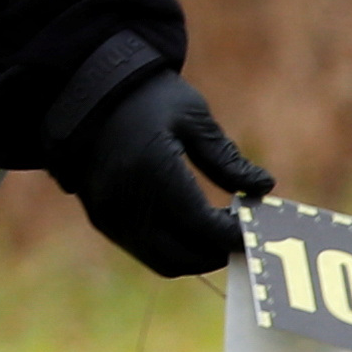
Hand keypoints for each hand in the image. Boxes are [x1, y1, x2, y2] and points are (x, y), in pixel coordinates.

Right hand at [64, 69, 274, 278]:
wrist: (87, 91)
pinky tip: (189, 225)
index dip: (234, 235)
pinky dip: (170, 248)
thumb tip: (264, 187)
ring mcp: (109, 215)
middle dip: (216, 252)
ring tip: (216, 232)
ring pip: (162, 260)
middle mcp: (127, 202)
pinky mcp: (100, 219)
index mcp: (153, 172)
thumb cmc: (147, 96)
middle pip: (183, 256)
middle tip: (240, 235)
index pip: (203, 226)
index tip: (256, 228)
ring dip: (194, 255)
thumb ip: (226, 159)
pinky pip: (143, 250)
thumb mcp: (193, 118)